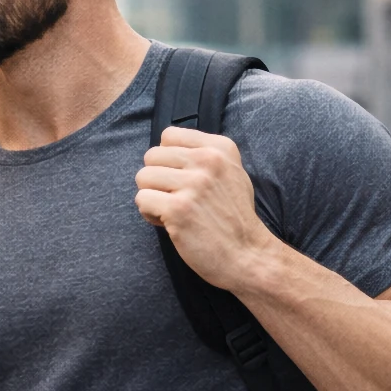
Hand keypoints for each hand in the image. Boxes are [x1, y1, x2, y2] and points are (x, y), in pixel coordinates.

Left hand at [136, 127, 278, 292]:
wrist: (248, 255)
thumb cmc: (236, 219)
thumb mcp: (233, 173)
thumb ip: (205, 155)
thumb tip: (168, 148)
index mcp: (220, 148)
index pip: (169, 135)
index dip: (168, 160)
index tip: (181, 179)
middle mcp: (208, 161)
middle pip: (151, 156)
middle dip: (157, 179)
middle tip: (175, 198)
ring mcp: (193, 184)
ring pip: (143, 177)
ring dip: (152, 197)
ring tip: (173, 211)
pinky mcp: (178, 209)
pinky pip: (142, 200)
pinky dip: (150, 214)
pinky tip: (169, 224)